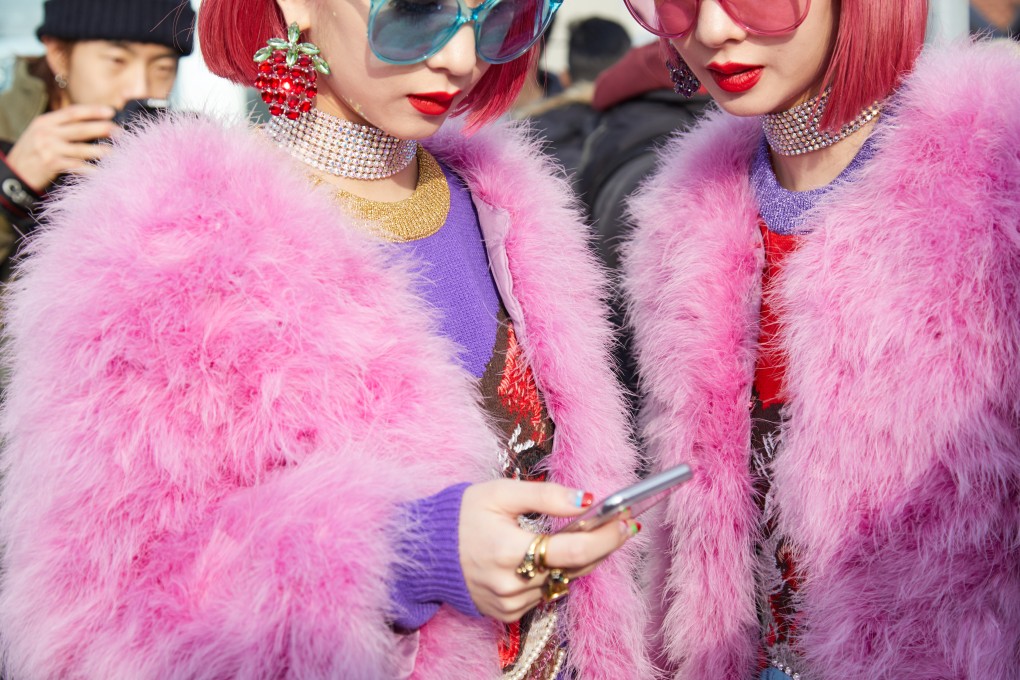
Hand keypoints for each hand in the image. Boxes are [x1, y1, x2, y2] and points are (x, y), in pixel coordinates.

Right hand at [5, 105, 118, 191]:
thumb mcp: (41, 133)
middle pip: (80, 129)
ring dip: (102, 151)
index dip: (93, 111)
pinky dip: (92, 170)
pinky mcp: (52, 165)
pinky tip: (104, 172)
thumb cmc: (33, 152)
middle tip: (121, 132)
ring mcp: (49, 149)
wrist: (14, 172)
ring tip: (118, 153)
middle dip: (103, 129)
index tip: (111, 111)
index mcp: (45, 122)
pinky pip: (77, 167)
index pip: (72, 112)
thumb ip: (61, 127)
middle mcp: (47, 133)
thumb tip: (92, 123)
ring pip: (82, 149)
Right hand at [459, 479, 637, 621]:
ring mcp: (508, 604)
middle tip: (623, 525)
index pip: (572, 549)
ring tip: (595, 535)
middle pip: (573, 569)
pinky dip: (554, 575)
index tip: (627, 521)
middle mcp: (510, 584)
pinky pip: (543, 595)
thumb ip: (546, 495)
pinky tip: (556, 556)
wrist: (424, 551)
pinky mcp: (505, 614)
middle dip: (602, 546)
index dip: (605, 537)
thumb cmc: (462, 515)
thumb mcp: (500, 492)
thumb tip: (586, 500)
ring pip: (561, 584)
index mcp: (507, 550)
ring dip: (580, 561)